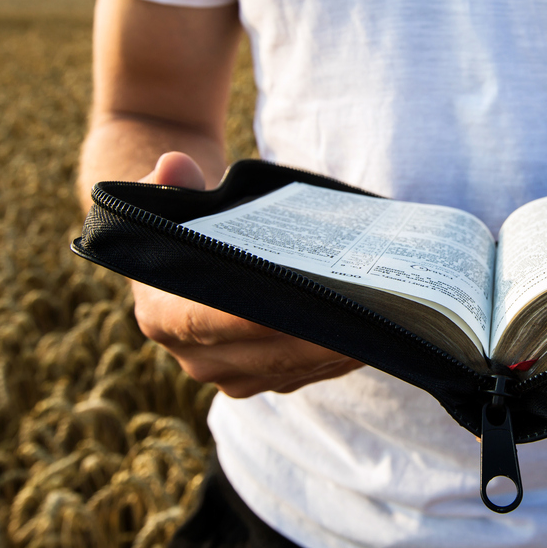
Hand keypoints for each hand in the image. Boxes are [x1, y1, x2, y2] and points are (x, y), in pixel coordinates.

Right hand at [131, 152, 363, 395]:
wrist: (195, 261)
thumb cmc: (188, 225)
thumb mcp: (173, 199)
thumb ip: (171, 184)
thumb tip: (177, 165)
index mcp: (162, 317)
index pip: (208, 321)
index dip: (252, 316)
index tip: (301, 302)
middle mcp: (196, 359)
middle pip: (268, 353)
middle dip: (320, 335)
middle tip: (367, 312)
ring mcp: (234, 377)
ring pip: (295, 368)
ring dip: (339, 347)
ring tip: (384, 320)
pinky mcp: (268, 382)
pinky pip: (310, 374)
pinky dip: (342, 354)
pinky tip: (377, 331)